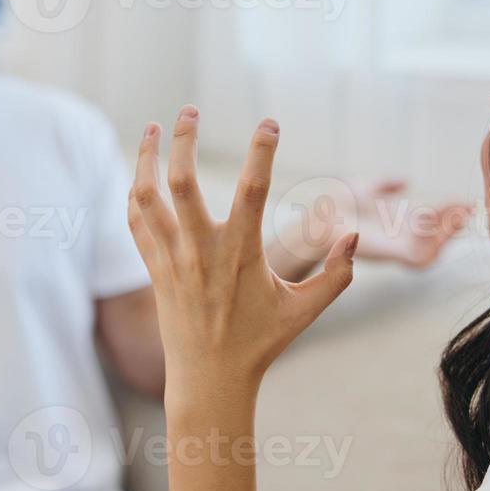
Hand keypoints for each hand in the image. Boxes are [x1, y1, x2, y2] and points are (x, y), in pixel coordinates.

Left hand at [128, 107, 357, 406]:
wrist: (209, 380)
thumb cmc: (261, 343)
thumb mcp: (306, 310)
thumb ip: (337, 274)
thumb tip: (355, 235)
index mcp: (241, 254)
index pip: (253, 189)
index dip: (262, 151)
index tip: (269, 123)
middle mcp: (201, 251)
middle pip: (181, 182)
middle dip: (182, 140)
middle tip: (189, 110)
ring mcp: (172, 259)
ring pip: (147, 198)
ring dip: (146, 159)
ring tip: (153, 128)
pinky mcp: (154, 270)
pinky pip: (137, 224)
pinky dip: (134, 195)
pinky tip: (140, 175)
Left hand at [288, 178, 472, 269]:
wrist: (313, 217)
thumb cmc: (332, 206)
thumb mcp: (365, 189)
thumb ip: (384, 186)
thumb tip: (405, 181)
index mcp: (394, 228)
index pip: (429, 226)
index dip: (448, 216)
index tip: (465, 203)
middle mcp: (395, 242)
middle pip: (434, 240)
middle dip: (453, 225)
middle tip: (468, 208)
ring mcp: (391, 251)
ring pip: (430, 250)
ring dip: (447, 233)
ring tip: (459, 213)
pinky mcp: (384, 256)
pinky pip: (416, 256)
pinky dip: (430, 242)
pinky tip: (438, 220)